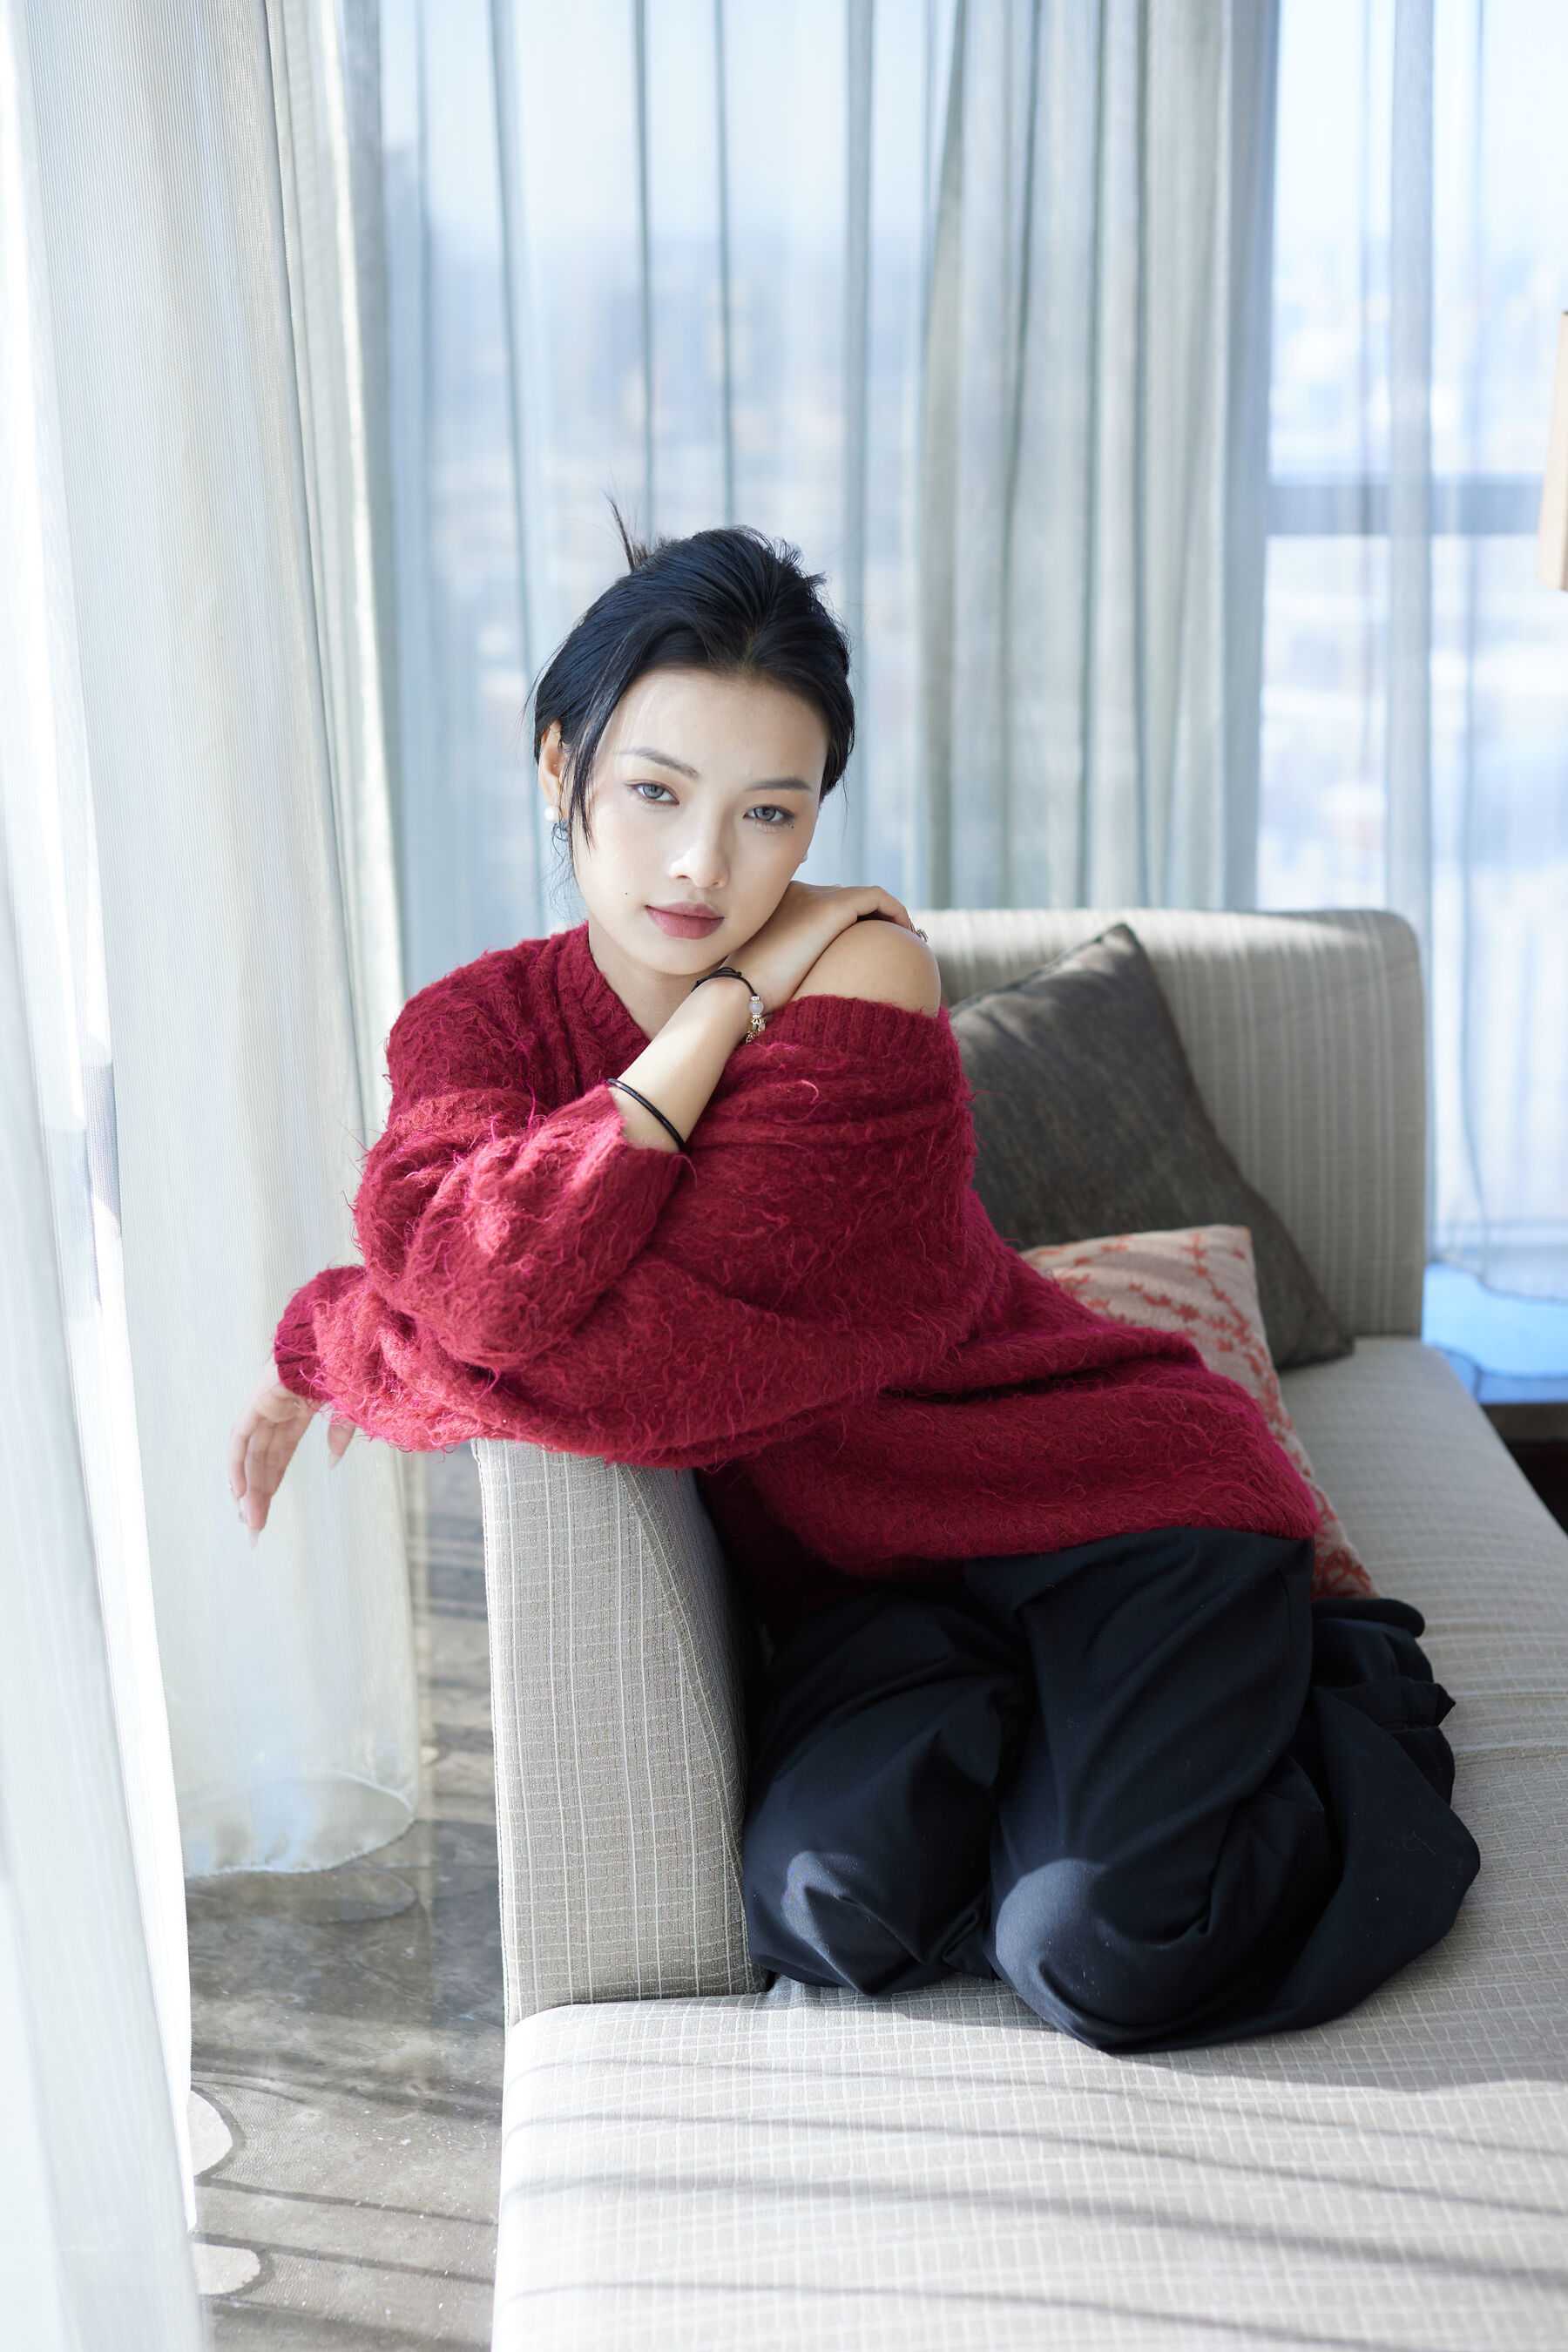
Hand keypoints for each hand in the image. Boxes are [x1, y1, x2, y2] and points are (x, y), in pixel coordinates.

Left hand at [229, 1358, 356, 1540]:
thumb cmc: (357, 1365)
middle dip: (258, 1497)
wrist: (351, 1335)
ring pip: (250, 1456)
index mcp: (297, 1411)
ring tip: (249, 1522)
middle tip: (253, 1531)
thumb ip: (340, 1435)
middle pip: (261, 1462)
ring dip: (249, 1490)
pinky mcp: (259, 1399)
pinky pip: (242, 1438)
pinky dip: (238, 1465)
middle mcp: (277, 1410)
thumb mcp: (352, 1409)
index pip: (278, 1456)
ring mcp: (266, 1404)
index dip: (272, 1485)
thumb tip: (332, 1463)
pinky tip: (240, 1494)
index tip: (266, 1517)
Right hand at [703, 881, 922, 1015]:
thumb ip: (790, 966)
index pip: (824, 906)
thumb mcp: (770, 974)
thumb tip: (811, 984)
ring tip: (906, 943)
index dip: (853, 924)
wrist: (736, 992)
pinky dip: (896, 912)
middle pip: (846, 900)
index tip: (869, 948)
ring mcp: (813, 896)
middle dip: (872, 921)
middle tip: (894, 946)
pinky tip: (908, 938)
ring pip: (865, 897)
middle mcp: (797, 892)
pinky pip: (878, 897)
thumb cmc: (747, 997)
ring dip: (888, 917)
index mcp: (779, 904)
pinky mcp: (830, 906)